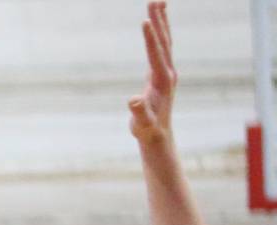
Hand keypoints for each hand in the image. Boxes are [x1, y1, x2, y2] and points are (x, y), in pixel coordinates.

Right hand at [129, 2, 174, 145]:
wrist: (157, 135)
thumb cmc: (147, 129)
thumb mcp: (142, 123)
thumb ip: (138, 112)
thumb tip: (133, 101)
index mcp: (163, 80)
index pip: (156, 54)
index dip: (150, 38)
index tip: (145, 21)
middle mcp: (168, 72)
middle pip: (164, 41)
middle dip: (159, 21)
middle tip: (153, 1)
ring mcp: (166, 71)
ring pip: (165, 41)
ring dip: (161, 22)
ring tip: (156, 3)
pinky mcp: (161, 72)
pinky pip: (161, 47)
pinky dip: (158, 34)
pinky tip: (154, 25)